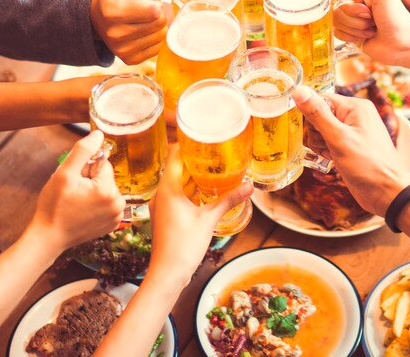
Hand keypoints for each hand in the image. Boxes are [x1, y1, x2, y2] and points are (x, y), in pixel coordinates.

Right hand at [25, 130, 124, 252]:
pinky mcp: (112, 224)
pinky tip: (82, 211)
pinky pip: (106, 203)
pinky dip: (96, 204)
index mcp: (108, 190)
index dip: (85, 169)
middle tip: (73, 193)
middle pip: (105, 177)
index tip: (74, 181)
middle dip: (90, 180)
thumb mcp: (64, 174)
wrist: (49, 237)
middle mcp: (118, 204)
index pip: (102, 164)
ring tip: (76, 202)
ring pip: (106, 189)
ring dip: (92, 191)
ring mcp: (116, 216)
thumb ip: (83, 151)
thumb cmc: (53, 206)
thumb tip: (99, 134)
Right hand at [90, 0, 166, 63]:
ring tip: (147, 21)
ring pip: (161, 36)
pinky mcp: (129, 60)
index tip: (149, 1)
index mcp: (113, 11)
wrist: (97, 20)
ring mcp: (122, 50)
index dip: (157, 3)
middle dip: (160, 14)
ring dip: (159, 27)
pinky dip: (155, 38)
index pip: (154, 10)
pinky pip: (157, 48)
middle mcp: (116, 33)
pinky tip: (145, 32)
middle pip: (159, 23)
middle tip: (150, 10)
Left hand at [146, 146, 252, 284]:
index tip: (203, 137)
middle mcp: (160, 194)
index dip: (187, 143)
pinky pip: (175, 194)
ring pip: (175, 182)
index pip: (173, 155)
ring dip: (191, 175)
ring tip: (211, 168)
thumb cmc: (184, 245)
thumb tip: (250, 185)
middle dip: (193, 159)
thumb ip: (229, 200)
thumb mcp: (210, 219)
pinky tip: (203, 191)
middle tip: (213, 151)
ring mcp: (160, 205)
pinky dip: (188, 189)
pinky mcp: (163, 216)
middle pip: (174, 167)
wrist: (168, 273)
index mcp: (167, 188)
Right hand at [293, 85, 409, 217]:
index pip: (321, 100)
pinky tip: (333, 160)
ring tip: (334, 155)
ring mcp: (352, 132)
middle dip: (317, 134)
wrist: (387, 193)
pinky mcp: (349, 146)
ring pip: (321, 131)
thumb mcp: (339, 138)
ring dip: (321, 145)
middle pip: (319, 116)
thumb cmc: (368, 165)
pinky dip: (326, 151)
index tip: (318, 132)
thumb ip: (317, 114)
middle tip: (330, 146)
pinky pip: (328, 142)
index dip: (314, 116)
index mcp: (356, 107)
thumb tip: (299, 90)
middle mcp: (355, 116)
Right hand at [331, 0, 409, 67]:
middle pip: (337, 11)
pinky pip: (338, 34)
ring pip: (337, 23)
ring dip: (356, 28)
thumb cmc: (396, 16)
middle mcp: (355, 7)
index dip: (352, 6)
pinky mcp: (351, 36)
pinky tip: (365, 37)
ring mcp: (352, 22)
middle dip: (356, 19)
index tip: (368, 9)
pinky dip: (352, 37)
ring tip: (372, 29)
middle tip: (372, 20)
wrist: (404, 43)